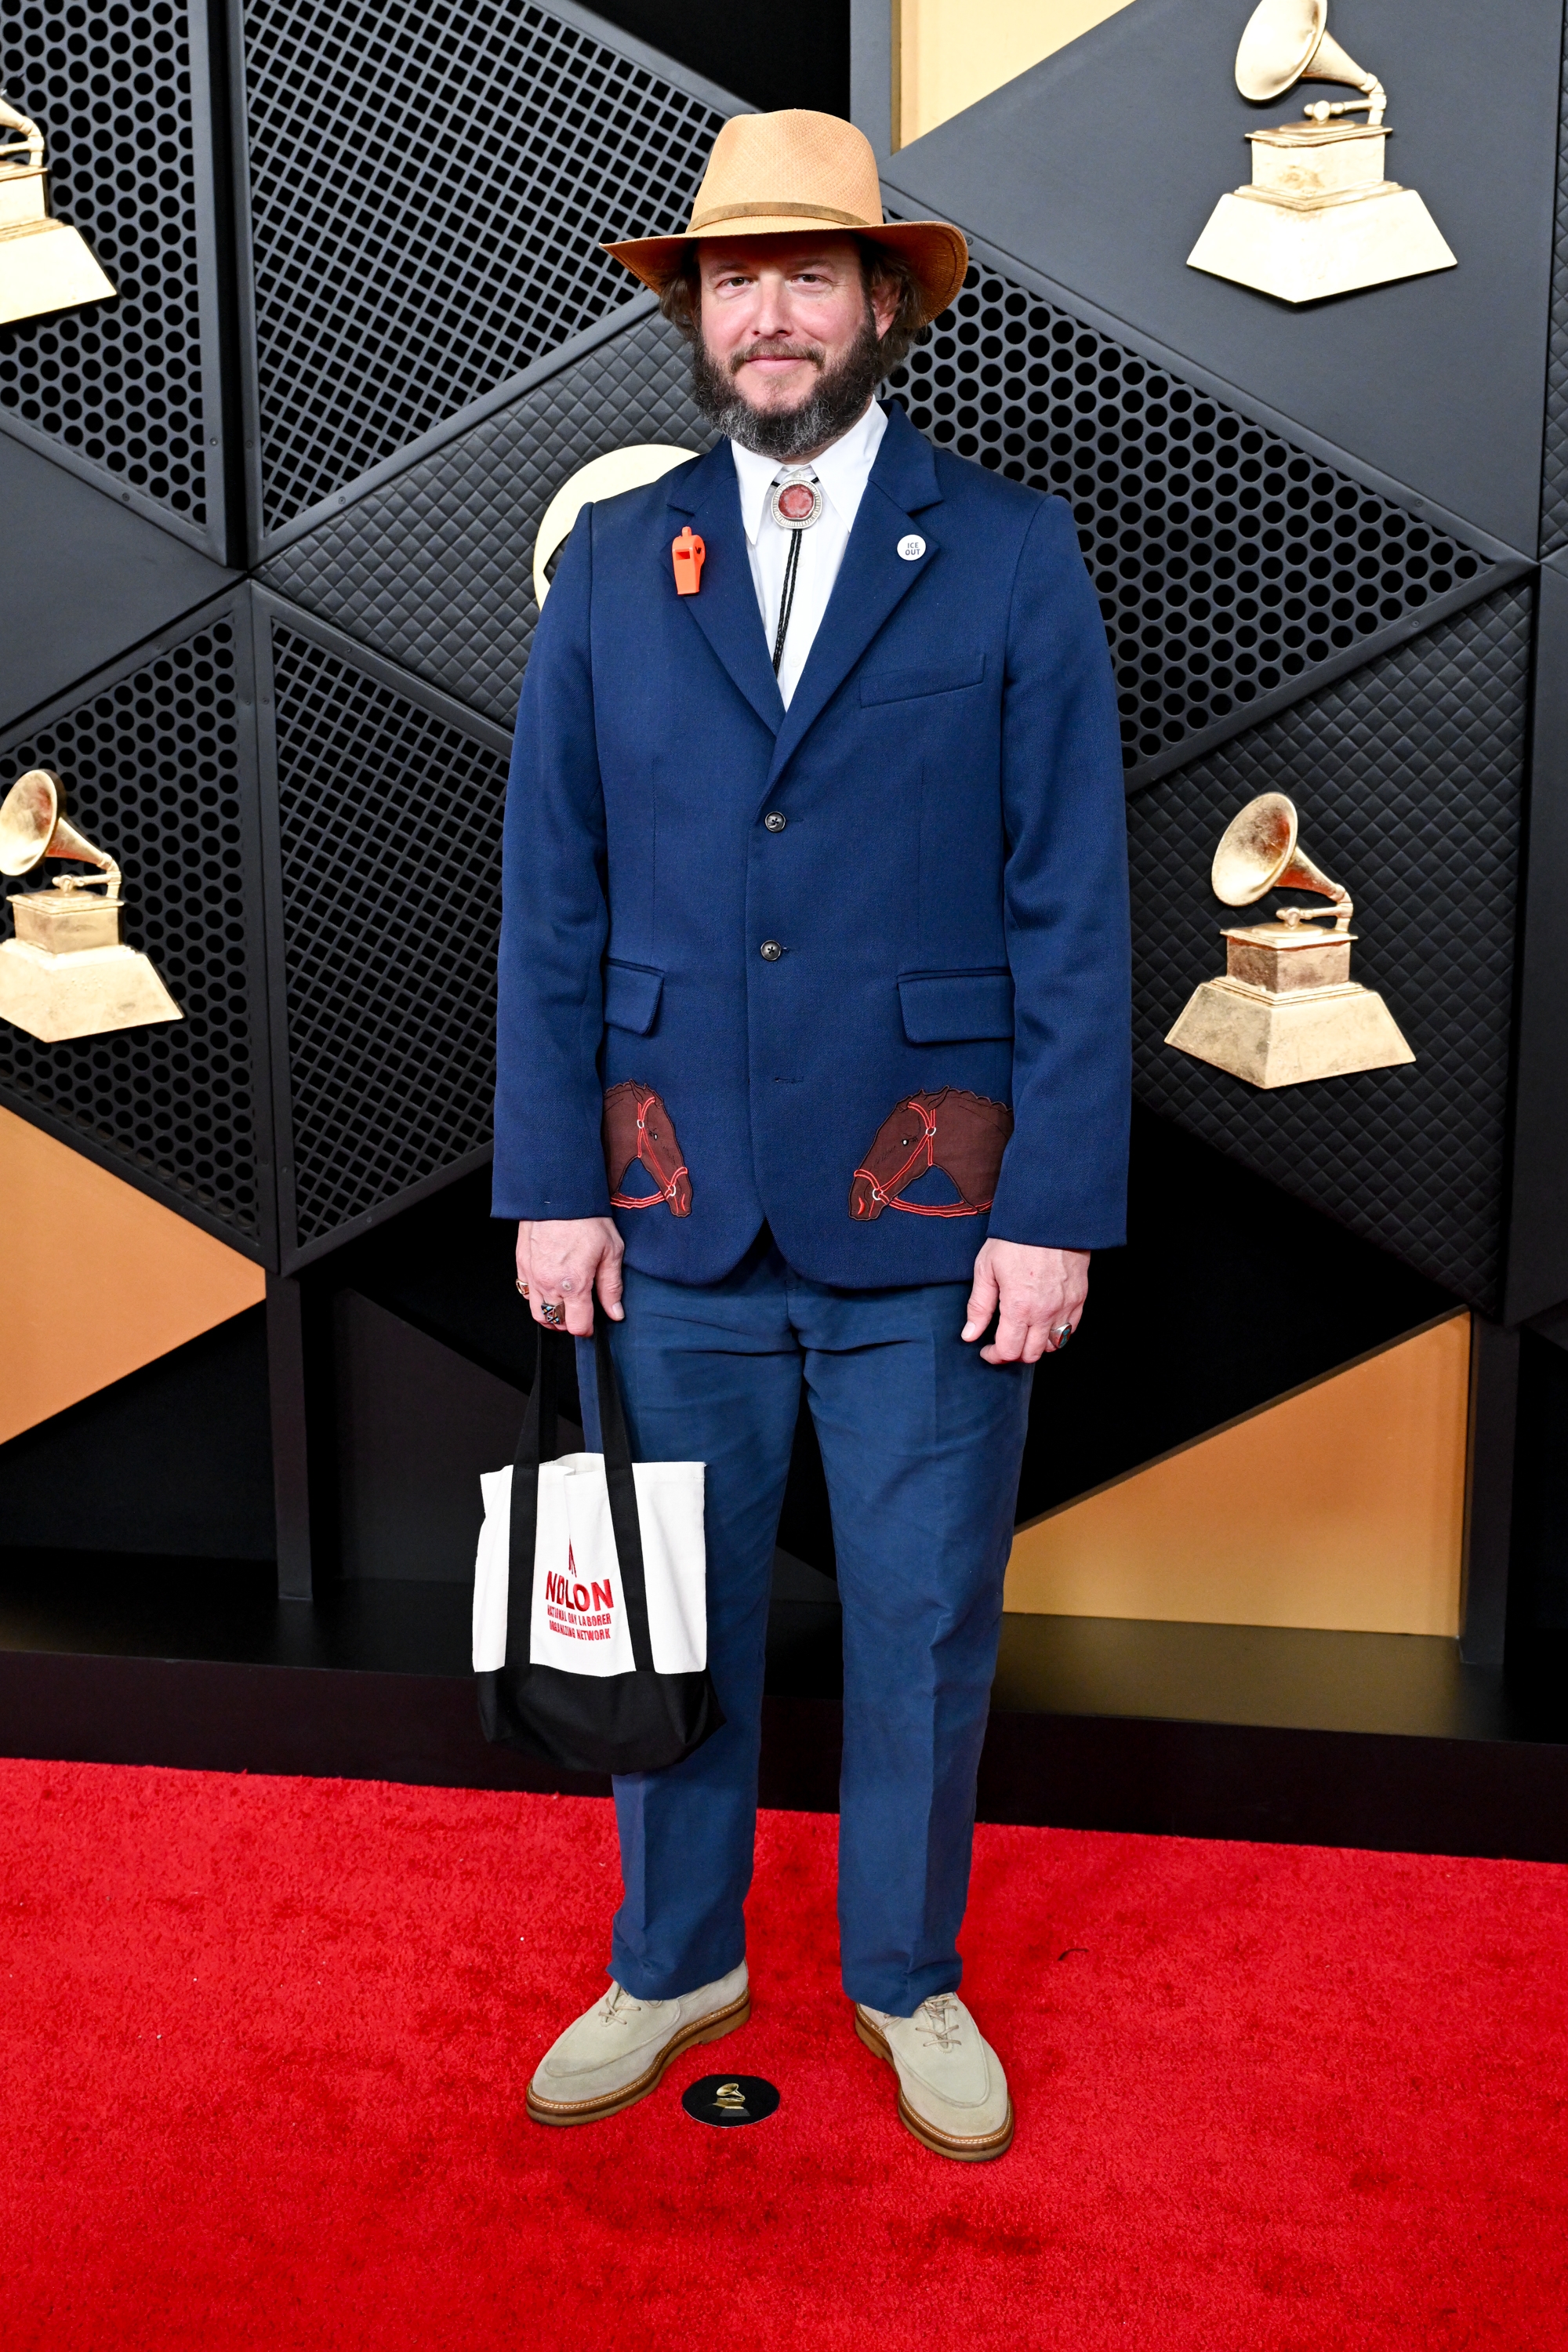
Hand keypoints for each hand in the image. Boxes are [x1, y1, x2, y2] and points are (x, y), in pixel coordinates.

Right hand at [515, 1217, 623, 1337]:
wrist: (559, 1194)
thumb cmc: (586, 1218)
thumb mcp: (611, 1251)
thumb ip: (611, 1287)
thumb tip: (615, 1313)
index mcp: (574, 1284)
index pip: (576, 1326)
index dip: (587, 1328)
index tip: (592, 1322)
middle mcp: (549, 1284)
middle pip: (555, 1323)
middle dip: (569, 1322)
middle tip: (581, 1310)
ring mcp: (532, 1274)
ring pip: (537, 1312)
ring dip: (551, 1313)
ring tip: (564, 1303)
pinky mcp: (521, 1263)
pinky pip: (525, 1292)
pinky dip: (537, 1296)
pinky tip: (550, 1286)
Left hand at [962, 1238, 1088, 1364]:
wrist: (1049, 1217)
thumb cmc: (1015, 1239)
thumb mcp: (986, 1269)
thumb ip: (979, 1306)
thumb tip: (970, 1334)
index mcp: (1019, 1307)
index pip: (1008, 1351)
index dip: (994, 1356)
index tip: (986, 1350)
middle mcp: (1045, 1312)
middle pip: (1031, 1354)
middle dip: (1014, 1354)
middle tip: (1003, 1342)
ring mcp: (1065, 1306)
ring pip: (1053, 1346)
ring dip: (1036, 1345)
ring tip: (1024, 1332)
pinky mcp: (1079, 1298)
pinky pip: (1071, 1329)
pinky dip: (1057, 1333)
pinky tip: (1043, 1322)